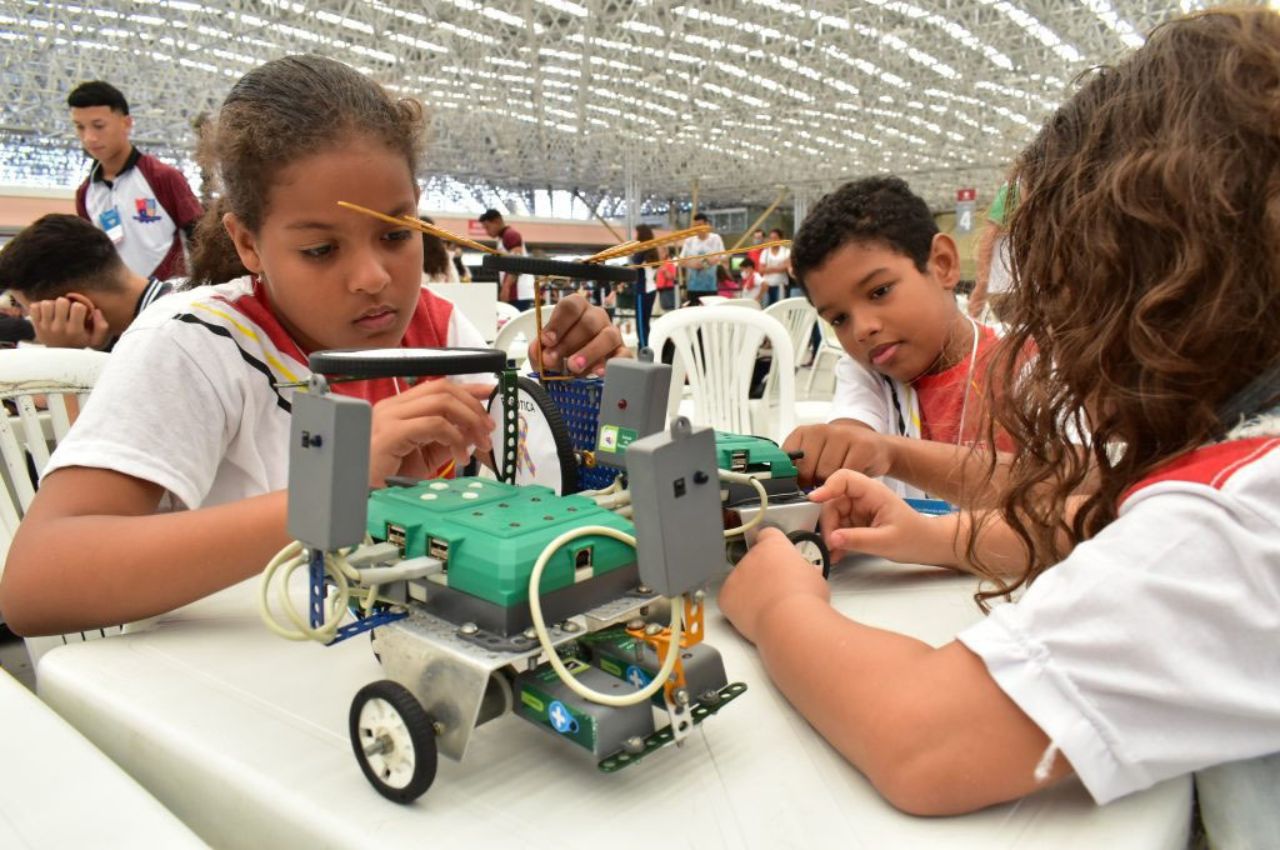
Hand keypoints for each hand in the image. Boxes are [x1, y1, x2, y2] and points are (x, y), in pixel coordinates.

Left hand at [28, 296, 109, 348]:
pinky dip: (39, 307)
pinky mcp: (36, 326)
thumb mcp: (95, 339)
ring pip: (47, 303)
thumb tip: (96, 311)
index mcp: (75, 330)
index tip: (79, 313)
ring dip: (52, 305)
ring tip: (56, 312)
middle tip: (66, 311)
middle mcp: (59, 329)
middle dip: (65, 303)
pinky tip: (46, 313)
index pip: (78, 307)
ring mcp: (46, 327)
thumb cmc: (79, 343)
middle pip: (61, 301)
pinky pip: (34, 307)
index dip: (80, 306)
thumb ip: (102, 326)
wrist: (59, 358)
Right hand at [369, 381, 494, 486]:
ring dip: (469, 422)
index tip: (491, 393)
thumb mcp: (425, 456)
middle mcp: (392, 407)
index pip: (438, 387)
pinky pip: (433, 425)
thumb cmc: (384, 477)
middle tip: (488, 430)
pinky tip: (459, 458)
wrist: (358, 494)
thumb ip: (448, 441)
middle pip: (443, 390)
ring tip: (479, 445)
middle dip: (473, 407)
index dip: (468, 388)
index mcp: (398, 408)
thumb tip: (474, 431)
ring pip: (441, 403)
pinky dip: (454, 439)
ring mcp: (389, 417)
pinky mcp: (390, 433)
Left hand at [528, 293, 629, 375]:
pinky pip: (622, 356)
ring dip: (589, 352)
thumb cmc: (561, 351)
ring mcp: (612, 334)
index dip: (558, 323)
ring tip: (574, 367)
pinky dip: (611, 364)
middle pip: (588, 323)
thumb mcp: (546, 349)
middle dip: (568, 343)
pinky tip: (598, 373)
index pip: (571, 306)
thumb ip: (539, 350)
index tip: (547, 340)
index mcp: (577, 309)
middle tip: (554, 360)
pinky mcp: (622, 352)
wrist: (575, 366)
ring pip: (607, 337)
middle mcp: (597, 317)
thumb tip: (541, 353)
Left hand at [719, 527, 831, 644]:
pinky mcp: (725, 595)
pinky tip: (755, 615)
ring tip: (769, 607)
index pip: (768, 535)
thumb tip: (808, 573)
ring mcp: (736, 575)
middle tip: (777, 590)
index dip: (773, 547)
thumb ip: (805, 570)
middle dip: (763, 573)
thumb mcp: (815, 578)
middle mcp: (751, 555)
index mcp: (774, 545)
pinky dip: (738, 607)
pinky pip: (729, 599)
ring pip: (741, 580)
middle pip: (754, 560)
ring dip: (750, 590)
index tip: (778, 557)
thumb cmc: (806, 600)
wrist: (789, 621)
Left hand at [783, 420, 891, 487]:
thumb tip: (781, 485)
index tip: (799, 485)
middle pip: (806, 470)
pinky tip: (851, 477)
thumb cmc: (842, 455)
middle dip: (812, 484)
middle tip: (822, 484)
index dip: (792, 478)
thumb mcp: (815, 457)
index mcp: (804, 433)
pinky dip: (848, 483)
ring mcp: (842, 435)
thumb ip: (797, 467)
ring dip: (831, 484)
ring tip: (837, 479)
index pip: (786, 460)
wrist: (877, 448)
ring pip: (825, 474)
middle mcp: (821, 430)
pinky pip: (847, 474)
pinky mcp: (862, 445)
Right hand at [809, 470, 952, 565]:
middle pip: (833, 501)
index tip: (813, 500)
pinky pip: (838, 527)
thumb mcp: (886, 541)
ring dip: (830, 535)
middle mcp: (863, 497)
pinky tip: (838, 553)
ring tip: (834, 553)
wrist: (927, 546)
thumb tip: (831, 539)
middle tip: (830, 544)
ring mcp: (859, 510)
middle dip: (828, 523)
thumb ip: (858, 540)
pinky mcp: (856, 522)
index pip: (844, 479)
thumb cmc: (914, 538)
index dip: (827, 487)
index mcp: (873, 492)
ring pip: (833, 516)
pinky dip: (836, 540)